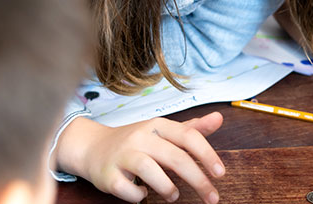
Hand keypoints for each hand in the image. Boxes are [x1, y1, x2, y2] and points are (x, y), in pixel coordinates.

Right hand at [55, 112, 225, 202]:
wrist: (92, 147)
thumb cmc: (135, 142)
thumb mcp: (163, 131)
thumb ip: (192, 128)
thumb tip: (219, 118)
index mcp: (157, 125)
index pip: (188, 136)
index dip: (207, 155)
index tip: (220, 173)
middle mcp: (140, 137)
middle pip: (174, 157)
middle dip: (198, 180)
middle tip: (212, 198)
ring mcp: (122, 155)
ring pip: (149, 170)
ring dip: (168, 188)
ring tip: (174, 195)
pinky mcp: (108, 174)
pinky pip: (127, 189)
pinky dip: (139, 196)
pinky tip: (143, 194)